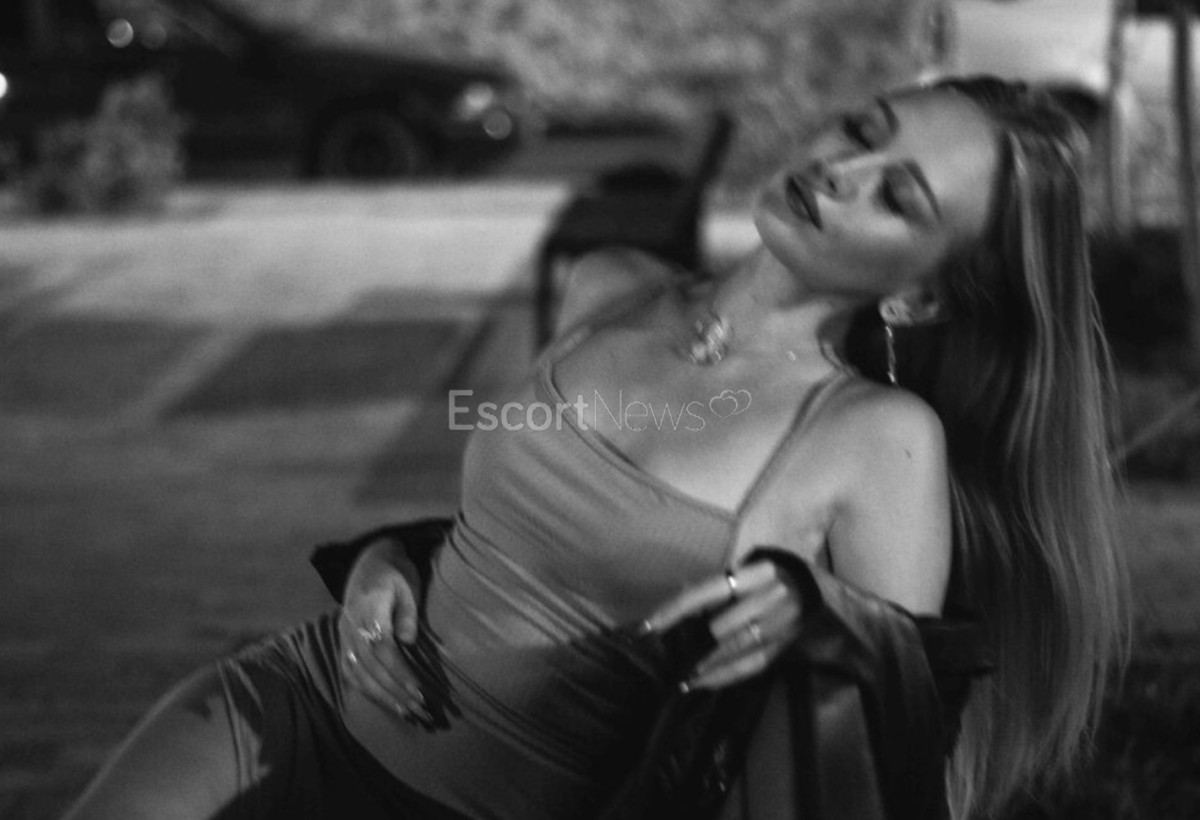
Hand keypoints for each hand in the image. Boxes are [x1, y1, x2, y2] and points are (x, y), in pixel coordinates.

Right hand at [337, 539, 432, 725]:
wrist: (369, 561)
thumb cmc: (395, 574)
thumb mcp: (407, 585)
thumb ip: (407, 613)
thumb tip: (408, 642)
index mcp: (368, 608)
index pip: (382, 647)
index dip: (399, 671)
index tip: (418, 690)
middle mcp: (350, 625)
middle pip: (370, 666)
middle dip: (396, 691)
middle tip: (421, 710)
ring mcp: (343, 635)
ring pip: (359, 674)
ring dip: (384, 696)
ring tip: (408, 713)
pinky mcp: (343, 642)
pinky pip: (350, 672)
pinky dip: (368, 691)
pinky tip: (386, 703)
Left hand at [642, 559, 803, 691]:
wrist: (811, 585)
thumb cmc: (762, 578)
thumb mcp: (738, 575)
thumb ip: (707, 592)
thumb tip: (667, 614)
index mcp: (753, 573)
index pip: (705, 592)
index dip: (674, 611)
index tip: (646, 628)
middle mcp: (770, 597)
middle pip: (722, 627)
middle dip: (692, 646)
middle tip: (663, 661)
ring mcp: (782, 624)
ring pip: (736, 650)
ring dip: (706, 667)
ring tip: (682, 679)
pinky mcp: (786, 645)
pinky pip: (752, 665)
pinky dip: (726, 676)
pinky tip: (705, 683)